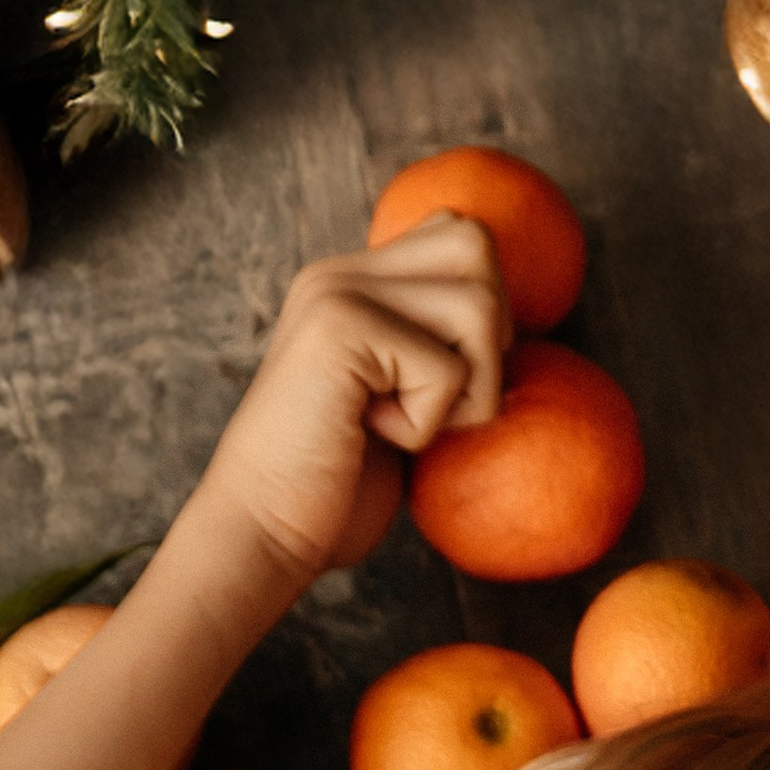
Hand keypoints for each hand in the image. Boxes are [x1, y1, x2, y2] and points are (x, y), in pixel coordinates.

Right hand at [190, 213, 508, 589]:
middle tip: (433, 399)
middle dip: (488, 338)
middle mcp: (339, 273)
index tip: (442, 379)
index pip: (458, 233)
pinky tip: (376, 438)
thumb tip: (507, 312)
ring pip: (478, 304)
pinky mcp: (340, 330)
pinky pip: (449, 370)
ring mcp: (335, 294)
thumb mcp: (396, 401)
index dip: (484, 309)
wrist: (262, 536)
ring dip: (467, 389)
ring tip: (406, 423)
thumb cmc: (335, 488)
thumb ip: (432, 342)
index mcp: (352, 282)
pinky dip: (429, 426)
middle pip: (476, 246)